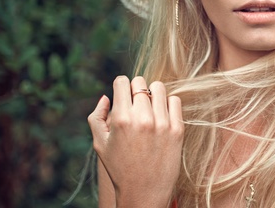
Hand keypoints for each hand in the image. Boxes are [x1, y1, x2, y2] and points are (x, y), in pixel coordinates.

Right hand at [88, 76, 183, 207]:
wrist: (144, 192)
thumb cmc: (119, 167)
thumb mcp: (100, 143)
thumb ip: (97, 116)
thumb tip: (106, 96)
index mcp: (121, 119)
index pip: (122, 81)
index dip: (120, 86)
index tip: (122, 93)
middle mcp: (142, 118)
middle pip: (140, 82)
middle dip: (136, 89)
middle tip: (135, 102)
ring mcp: (162, 123)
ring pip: (159, 87)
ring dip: (152, 93)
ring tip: (149, 106)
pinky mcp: (177, 129)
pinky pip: (175, 100)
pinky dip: (167, 103)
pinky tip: (161, 114)